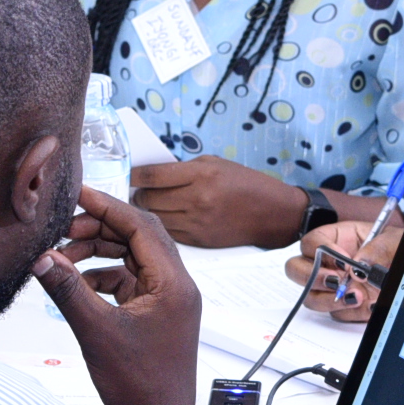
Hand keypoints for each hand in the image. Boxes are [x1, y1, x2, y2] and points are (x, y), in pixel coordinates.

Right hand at [32, 188, 201, 404]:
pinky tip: (77, 285)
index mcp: (174, 284)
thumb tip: (42, 258)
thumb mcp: (96, 331)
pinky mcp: (157, 315)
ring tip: (64, 258)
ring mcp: (168, 301)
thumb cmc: (138, 385)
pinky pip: (130, 281)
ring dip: (99, 254)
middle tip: (63, 229)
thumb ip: (67, 290)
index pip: (142, 226)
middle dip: (100, 229)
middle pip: (139, 238)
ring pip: (132, 259)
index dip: (107, 207)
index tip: (79, 194)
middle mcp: (177, 287)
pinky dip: (104, 277)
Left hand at [128, 157, 318, 248]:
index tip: (129, 173)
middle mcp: (197, 199)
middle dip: (137, 193)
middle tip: (135, 190)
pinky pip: (168, 232)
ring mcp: (197, 223)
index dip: (134, 174)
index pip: (152, 175)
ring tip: (147, 203)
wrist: (274, 215)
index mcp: (202, 174)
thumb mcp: (217, 164)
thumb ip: (185, 168)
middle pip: (147, 198)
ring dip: (146, 210)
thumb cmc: (247, 184)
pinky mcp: (199, 241)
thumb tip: (153, 174)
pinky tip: (163, 218)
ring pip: (154, 217)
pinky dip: (161, 224)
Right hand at [281, 217, 403, 321]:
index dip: (322, 252)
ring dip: (329, 299)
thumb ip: (378, 248)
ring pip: (311, 297)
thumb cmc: (398, 248)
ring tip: (356, 296)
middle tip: (337, 281)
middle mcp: (328, 263)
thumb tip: (361, 265)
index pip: (312, 243)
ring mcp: (333, 286)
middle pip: (296, 270)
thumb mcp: (393, 240)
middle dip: (313, 278)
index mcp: (336, 239)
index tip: (344, 261)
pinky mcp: (344, 305)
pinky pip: (336, 313)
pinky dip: (351, 312)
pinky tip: (369, 304)